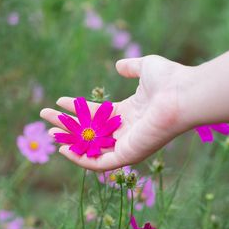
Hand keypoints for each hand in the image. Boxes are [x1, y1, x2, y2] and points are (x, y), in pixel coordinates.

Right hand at [40, 55, 191, 170]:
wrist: (184, 95)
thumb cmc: (169, 80)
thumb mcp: (146, 67)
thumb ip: (131, 67)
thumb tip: (119, 66)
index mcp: (128, 112)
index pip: (95, 113)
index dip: (76, 107)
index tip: (59, 101)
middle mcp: (125, 130)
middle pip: (88, 129)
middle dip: (66, 123)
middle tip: (44, 116)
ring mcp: (126, 144)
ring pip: (90, 146)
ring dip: (68, 140)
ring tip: (48, 130)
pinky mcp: (128, 155)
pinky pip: (100, 163)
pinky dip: (81, 160)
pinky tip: (63, 150)